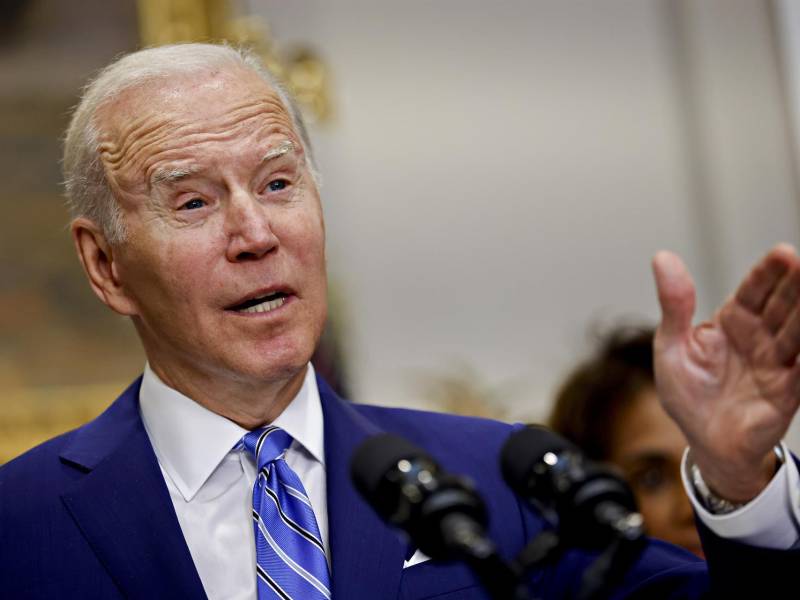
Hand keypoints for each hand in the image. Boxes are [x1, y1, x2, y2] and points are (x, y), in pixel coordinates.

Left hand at [652, 244, 799, 501]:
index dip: (768, 272)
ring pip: (798, 330)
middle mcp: (760, 337)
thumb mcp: (671, 346)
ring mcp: (777, 362)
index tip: (783, 253)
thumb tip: (662, 257)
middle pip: (783, 304)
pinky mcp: (789, 388)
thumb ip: (674, 305)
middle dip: (796, 284)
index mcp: (731, 321)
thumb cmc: (686, 394)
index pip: (754, 290)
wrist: (704, 443)